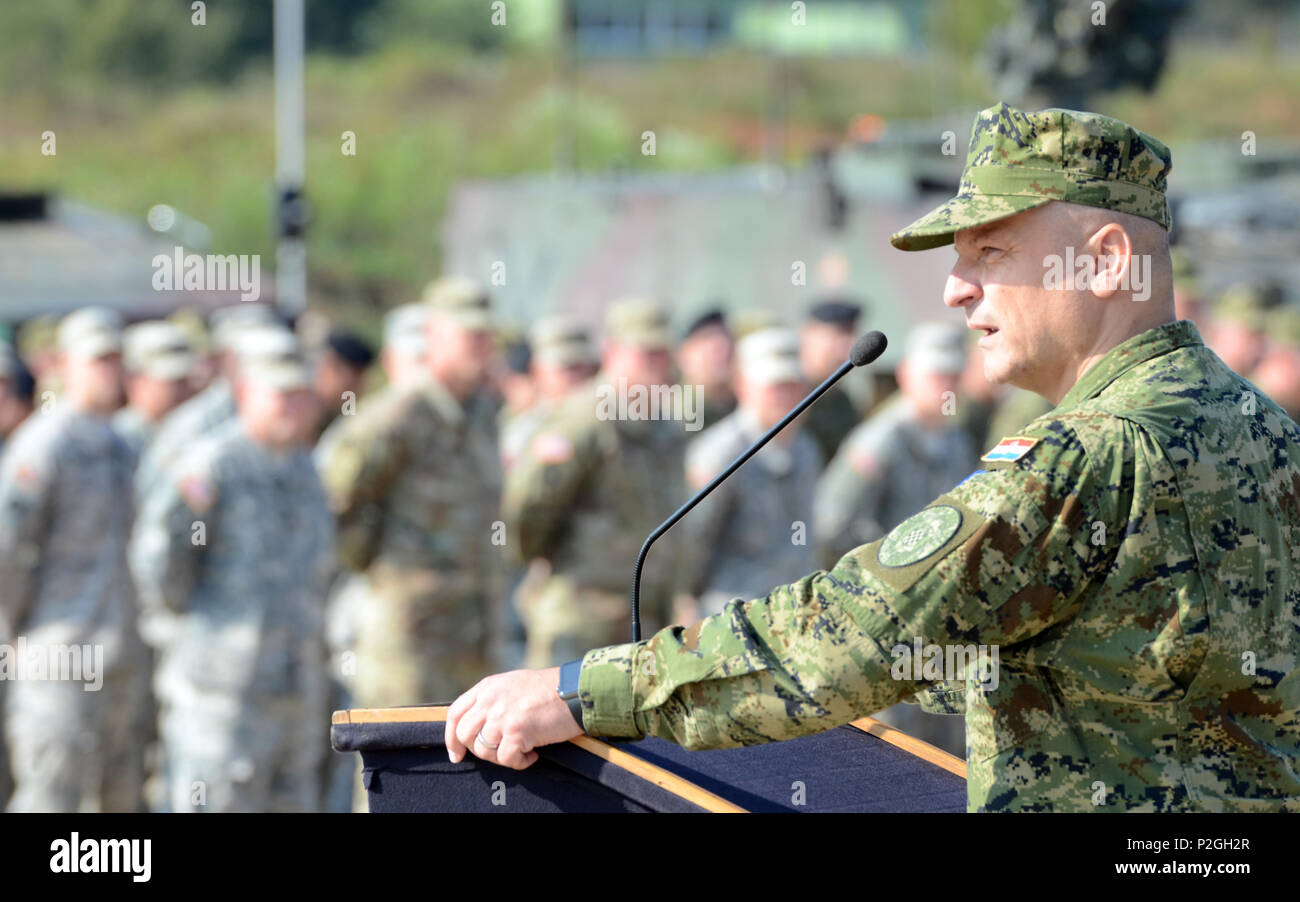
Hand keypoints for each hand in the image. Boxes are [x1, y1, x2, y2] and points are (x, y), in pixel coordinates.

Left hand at [444, 666, 583, 769]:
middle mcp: (490, 700)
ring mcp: (502, 716)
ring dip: (501, 757)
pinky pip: (507, 759)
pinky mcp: (517, 731)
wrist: (576, 690)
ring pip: (483, 750)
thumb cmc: (549, 690)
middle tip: (498, 754)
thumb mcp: (513, 684)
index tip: (457, 754)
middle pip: (464, 734)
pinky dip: (520, 762)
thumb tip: (478, 726)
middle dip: (477, 750)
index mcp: (487, 687)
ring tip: (521, 750)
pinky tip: (533, 754)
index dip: (451, 737)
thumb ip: (492, 699)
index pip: (455, 713)